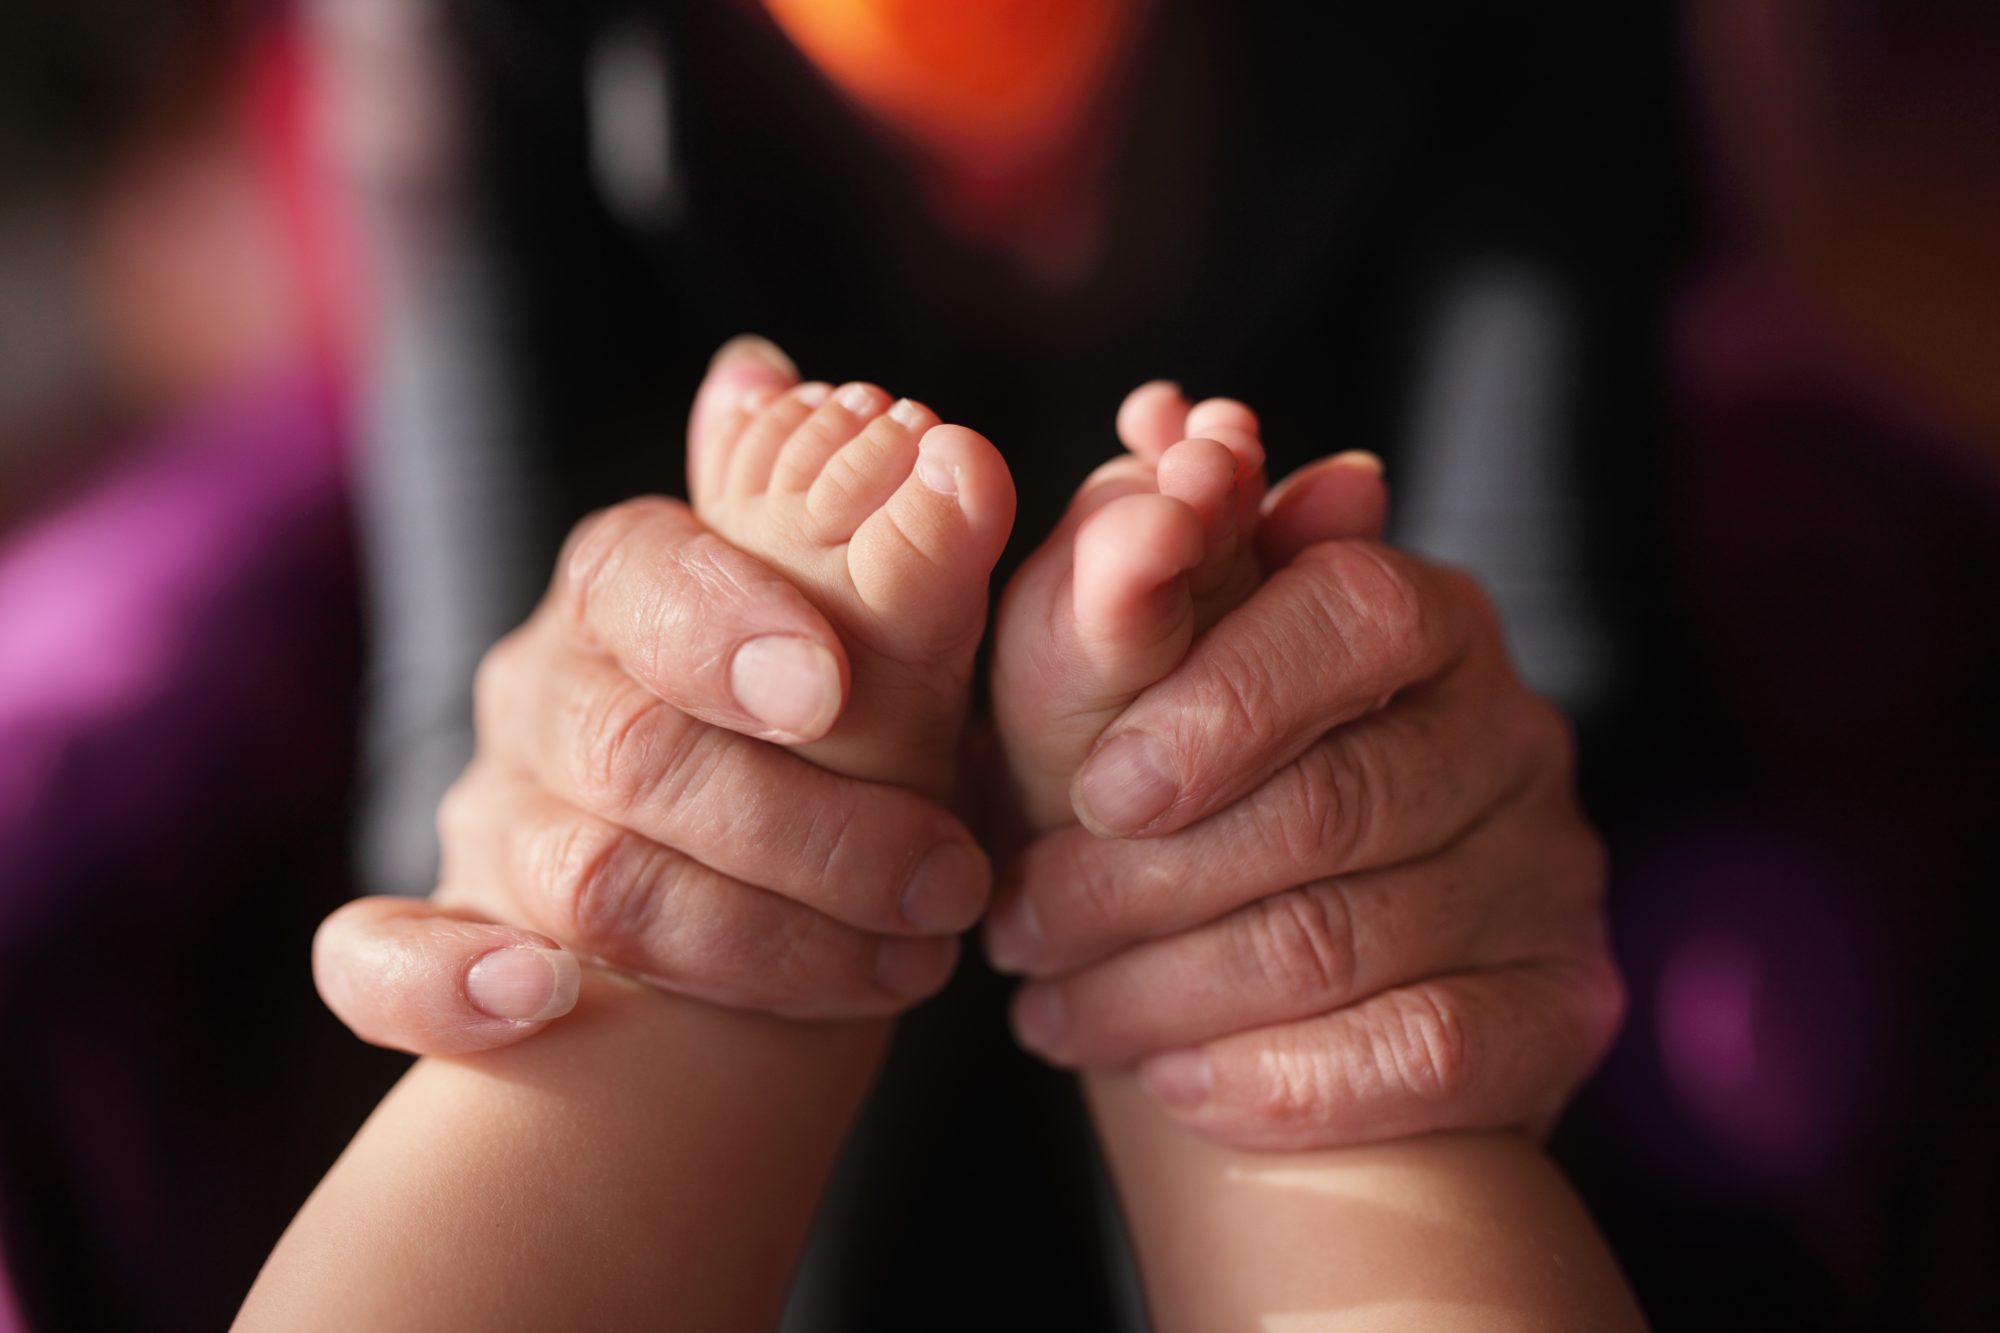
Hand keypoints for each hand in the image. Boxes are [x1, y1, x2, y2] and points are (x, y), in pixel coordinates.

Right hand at [314, 339, 983, 1054]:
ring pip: (576, 874)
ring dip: (754, 937)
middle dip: (811, 829)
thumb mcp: (896, 674)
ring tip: (903, 966)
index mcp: (632, 586)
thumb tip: (955, 458)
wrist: (786, 903)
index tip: (831, 692)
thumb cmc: (849, 760)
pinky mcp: (441, 935)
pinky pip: (375, 960)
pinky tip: (540, 1002)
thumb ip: (911, 580)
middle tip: (944, 884)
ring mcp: (486, 814)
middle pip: (631, 747)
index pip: (643, 573)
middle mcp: (543, 689)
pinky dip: (444, 983)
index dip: (727, 624)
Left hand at [988, 453, 1621, 1150]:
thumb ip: (1117, 583)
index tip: (1092, 790)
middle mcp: (1507, 726)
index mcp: (1412, 611)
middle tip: (1019, 928)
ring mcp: (1550, 869)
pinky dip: (1281, 1076)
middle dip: (1147, 880)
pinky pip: (1434, 1049)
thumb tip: (1163, 423)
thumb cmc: (1152, 809)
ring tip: (1053, 1012)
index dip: (1220, 698)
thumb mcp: (1099, 698)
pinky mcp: (1563, 1004)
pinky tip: (1177, 1087)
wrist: (1233, 994)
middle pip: (1338, 798)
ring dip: (1172, 991)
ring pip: (1358, 935)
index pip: (1349, 613)